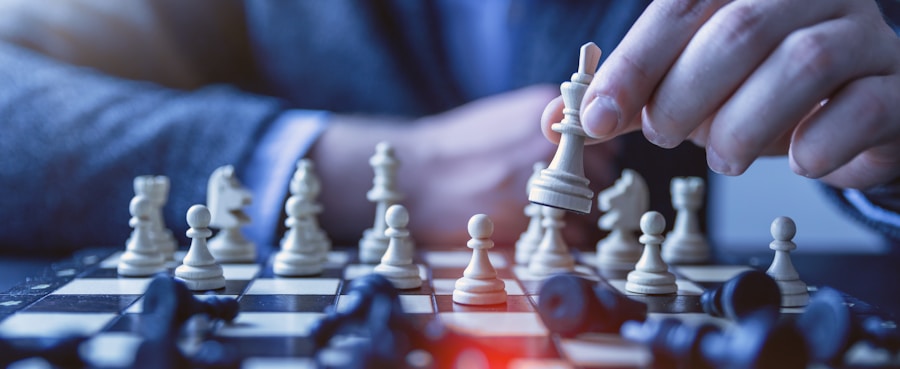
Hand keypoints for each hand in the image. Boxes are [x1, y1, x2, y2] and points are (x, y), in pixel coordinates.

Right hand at [314, 85, 615, 247]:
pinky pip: (573, 234)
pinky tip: (539, 231)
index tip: (579, 167)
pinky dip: (565, 239)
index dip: (593, 156)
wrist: (416, 177)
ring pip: (590, 205)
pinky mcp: (531, 218)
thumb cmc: (455, 149)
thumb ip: (544, 125)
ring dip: (577, 215)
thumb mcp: (503, 117)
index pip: (603, 136)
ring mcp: (542, 180)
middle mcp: (550, 143)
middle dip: (585, 186)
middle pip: (602, 171)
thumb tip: (580, 141)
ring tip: (547, 215)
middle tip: (559, 195)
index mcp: (545, 111)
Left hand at [543, 0, 899, 188]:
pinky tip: (797, 160)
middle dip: (685, 96)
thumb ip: (631, 96)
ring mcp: (863, 34)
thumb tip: (555, 119)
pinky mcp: (895, 86)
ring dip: (744, 125)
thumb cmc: (758, 91)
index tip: (598, 117)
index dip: (634, 64)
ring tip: (722, 157)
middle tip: (666, 136)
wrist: (852, 108)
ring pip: (803, 62)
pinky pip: (861, 108)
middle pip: (739, 29)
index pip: (680, 5)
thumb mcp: (688, 85)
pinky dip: (816, 145)